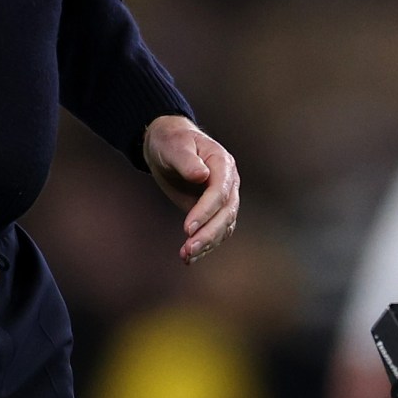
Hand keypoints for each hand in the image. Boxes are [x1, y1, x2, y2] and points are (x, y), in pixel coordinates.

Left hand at [143, 114, 240, 265]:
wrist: (169, 144)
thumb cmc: (172, 140)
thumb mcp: (175, 145)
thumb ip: (187, 160)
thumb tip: (201, 175)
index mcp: (223, 164)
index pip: (220, 192)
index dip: (206, 211)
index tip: (187, 228)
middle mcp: (229, 183)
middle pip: (226, 213)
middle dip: (208, 233)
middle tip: (187, 249)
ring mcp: (223, 198)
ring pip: (223, 226)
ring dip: (207, 243)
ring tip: (185, 256)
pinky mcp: (213, 211)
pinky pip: (215, 231)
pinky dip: (205, 246)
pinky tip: (189, 257)